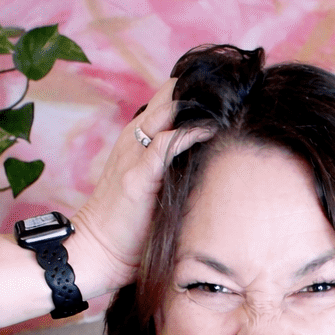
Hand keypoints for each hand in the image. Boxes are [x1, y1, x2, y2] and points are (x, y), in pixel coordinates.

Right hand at [69, 77, 214, 297]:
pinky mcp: (136, 177)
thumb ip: (175, 167)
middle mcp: (133, 138)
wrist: (96, 251)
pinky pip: (165, 145)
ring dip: (199, 103)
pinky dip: (189, 133)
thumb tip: (215, 161)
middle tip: (238, 84)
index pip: (168, 98)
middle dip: (202, 86)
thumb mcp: (155, 185)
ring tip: (232, 97)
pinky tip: (212, 128)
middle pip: (169, 94)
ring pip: (166, 111)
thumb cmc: (129, 226)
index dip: (196, 88)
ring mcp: (133, 155)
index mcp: (138, 138)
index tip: (229, 86)